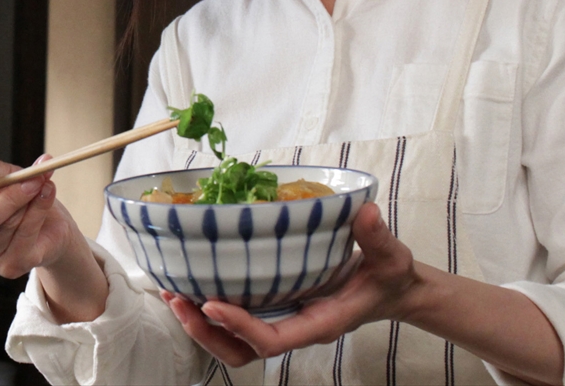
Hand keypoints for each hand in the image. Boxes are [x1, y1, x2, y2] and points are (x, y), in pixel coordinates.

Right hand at [0, 155, 78, 279]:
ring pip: (7, 227)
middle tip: (31, 178)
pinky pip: (26, 235)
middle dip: (8, 197)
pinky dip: (40, 209)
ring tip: (40, 182)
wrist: (46, 223)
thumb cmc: (13, 198)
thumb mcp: (0, 176)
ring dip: (28, 199)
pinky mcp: (11, 268)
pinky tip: (47, 193)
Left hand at [161, 202, 422, 366]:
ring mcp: (282, 321)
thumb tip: (366, 213)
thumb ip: (378, 238)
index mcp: (320, 323)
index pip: (273, 340)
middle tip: (177, 299)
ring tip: (172, 294)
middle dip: (206, 332)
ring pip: (234, 344)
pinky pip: (236, 323)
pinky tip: (189, 284)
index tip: (211, 303)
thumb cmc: (389, 277)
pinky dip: (209, 311)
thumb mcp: (392, 257)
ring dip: (200, 325)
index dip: (240, 326)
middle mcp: (295, 328)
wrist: (392, 290)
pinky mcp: (275, 309)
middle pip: (242, 351)